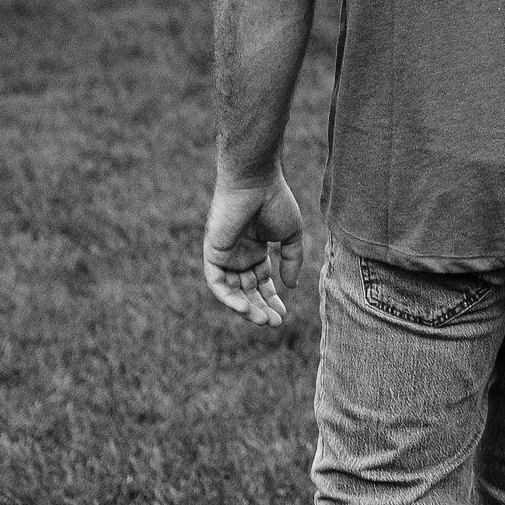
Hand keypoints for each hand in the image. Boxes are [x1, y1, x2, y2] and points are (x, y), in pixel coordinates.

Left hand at [200, 164, 306, 327]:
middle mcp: (239, 254)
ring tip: (264, 320)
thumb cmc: (275, 201)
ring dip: (247, 308)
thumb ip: (291, 260)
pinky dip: (229, 298)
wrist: (256, 182)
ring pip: (232, 291)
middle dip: (261, 307)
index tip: (283, 315)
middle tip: (275, 323)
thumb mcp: (290, 236)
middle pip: (248, 290)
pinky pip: (217, 283)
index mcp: (256, 249)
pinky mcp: (213, 253)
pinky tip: (245, 308)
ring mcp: (225, 255)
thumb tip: (292, 287)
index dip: (271, 299)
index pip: (261, 282)